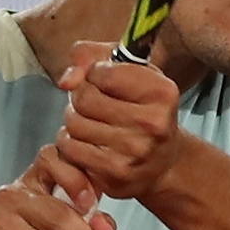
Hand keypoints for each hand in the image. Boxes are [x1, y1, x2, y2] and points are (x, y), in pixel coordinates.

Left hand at [55, 41, 184, 200]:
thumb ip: (91, 56)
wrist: (162, 162)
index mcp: (161, 92)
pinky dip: (70, 142)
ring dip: (74, 119)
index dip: (93, 73)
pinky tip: (86, 141)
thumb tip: (66, 81)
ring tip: (91, 122)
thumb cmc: (143, 109)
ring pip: (74, 123)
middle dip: (81, 96)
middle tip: (93, 103)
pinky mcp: (115, 174)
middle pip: (85, 98)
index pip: (102, 72)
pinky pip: (71, 149)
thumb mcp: (129, 71)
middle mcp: (153, 123)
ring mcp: (134, 151)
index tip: (102, 79)